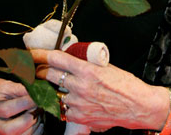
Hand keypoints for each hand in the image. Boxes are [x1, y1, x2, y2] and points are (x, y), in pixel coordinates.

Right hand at [0, 79, 42, 134]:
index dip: (24, 104)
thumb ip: (20, 89)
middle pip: (10, 130)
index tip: (36, 98)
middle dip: (28, 119)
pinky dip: (34, 133)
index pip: (6, 109)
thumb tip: (36, 93)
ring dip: (33, 127)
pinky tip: (38, 123)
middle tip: (38, 108)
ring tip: (38, 114)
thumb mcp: (6, 86)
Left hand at [31, 49, 168, 132]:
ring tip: (68, 87)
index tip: (32, 53)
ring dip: (58, 89)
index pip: (56, 59)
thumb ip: (86, 63)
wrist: (138, 106)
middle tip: (40, 69)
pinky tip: (78, 100)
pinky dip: (68, 104)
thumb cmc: (125, 84)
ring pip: (57, 93)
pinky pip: (66, 109)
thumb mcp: (106, 66)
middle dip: (43, 71)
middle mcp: (80, 87)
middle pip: (50, 75)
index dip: (41, 54)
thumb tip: (72, 58)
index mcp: (87, 70)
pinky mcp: (80, 118)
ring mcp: (78, 104)